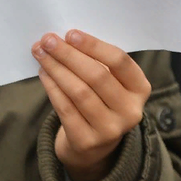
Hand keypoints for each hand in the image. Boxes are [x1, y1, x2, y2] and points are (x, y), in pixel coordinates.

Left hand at [31, 30, 151, 180]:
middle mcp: (130, 111)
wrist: (94, 146)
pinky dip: (52, 87)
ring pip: (79, 91)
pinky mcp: (87, 141)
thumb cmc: (101, 100)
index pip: (120, 62)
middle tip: (48, 40)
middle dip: (68, 55)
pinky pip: (65, 108)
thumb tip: (63, 40)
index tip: (70, 34)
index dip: (94, 46)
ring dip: (56, 68)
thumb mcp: (111, 82)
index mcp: (140, 89)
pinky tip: (43, 73)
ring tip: (41, 53)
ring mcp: (110, 130)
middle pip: (97, 76)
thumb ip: (96, 61)